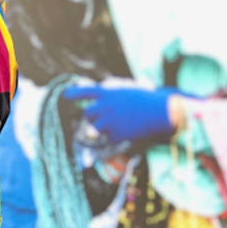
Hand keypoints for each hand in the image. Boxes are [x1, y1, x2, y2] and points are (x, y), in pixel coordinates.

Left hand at [63, 85, 177, 142]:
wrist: (161, 112)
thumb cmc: (144, 100)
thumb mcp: (126, 91)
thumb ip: (109, 93)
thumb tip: (91, 89)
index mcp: (109, 94)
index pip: (86, 92)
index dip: (74, 93)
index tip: (65, 95)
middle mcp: (106, 107)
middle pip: (87, 114)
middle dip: (91, 117)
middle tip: (99, 118)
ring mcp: (110, 121)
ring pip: (92, 128)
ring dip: (94, 129)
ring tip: (99, 131)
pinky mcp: (117, 135)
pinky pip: (108, 138)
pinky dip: (114, 136)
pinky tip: (125, 132)